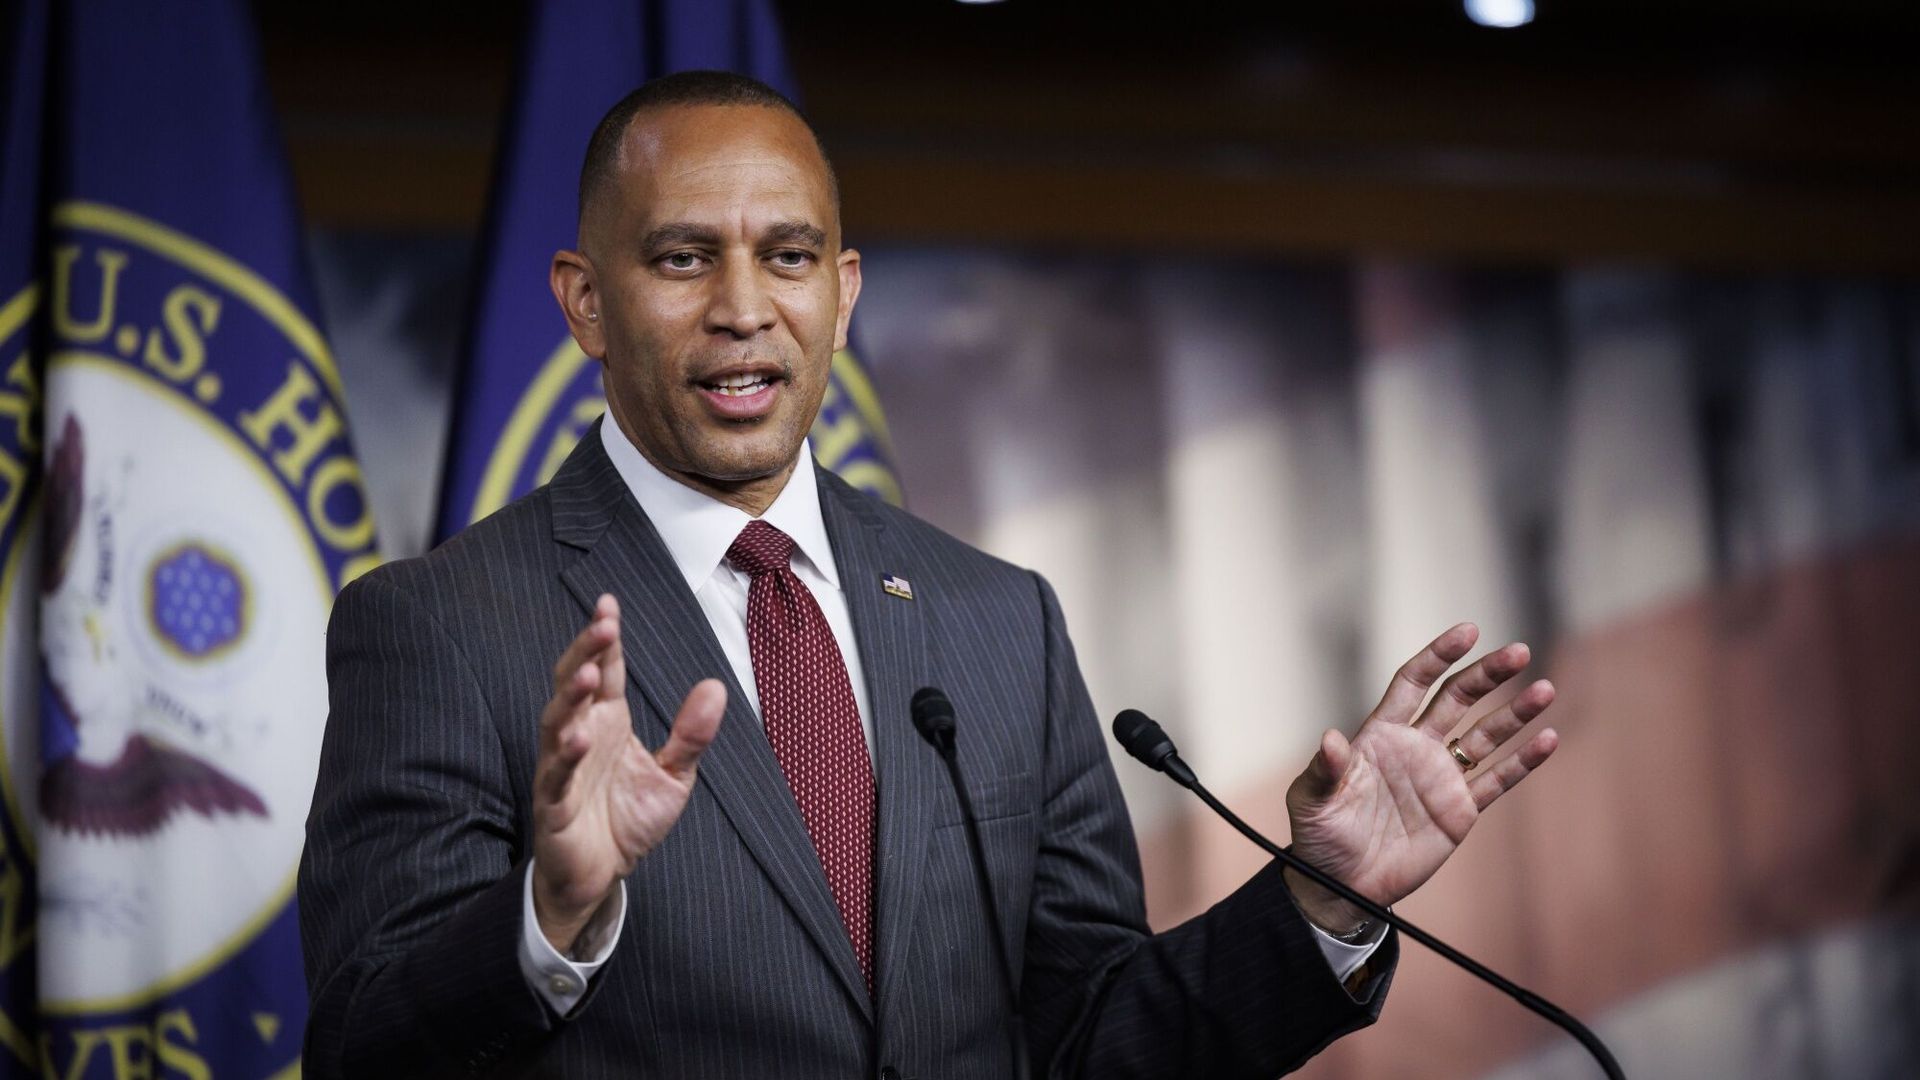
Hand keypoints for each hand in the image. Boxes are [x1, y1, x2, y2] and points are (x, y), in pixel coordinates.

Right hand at [532, 594, 724, 952]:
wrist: (602, 876)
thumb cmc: (628, 820)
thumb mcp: (673, 775)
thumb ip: (691, 734)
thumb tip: (716, 686)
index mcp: (607, 721)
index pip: (606, 669)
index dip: (604, 638)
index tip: (609, 605)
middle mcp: (581, 736)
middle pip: (575, 683)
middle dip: (586, 652)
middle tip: (602, 625)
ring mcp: (561, 768)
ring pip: (557, 722)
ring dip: (571, 696)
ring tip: (590, 673)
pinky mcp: (553, 804)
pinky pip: (556, 776)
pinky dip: (564, 758)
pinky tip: (578, 740)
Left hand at [1283, 623, 1558, 933]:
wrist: (1342, 886)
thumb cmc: (1319, 837)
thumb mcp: (1311, 801)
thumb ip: (1323, 769)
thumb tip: (1329, 739)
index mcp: (1380, 735)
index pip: (1414, 683)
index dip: (1439, 657)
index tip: (1468, 632)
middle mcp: (1416, 748)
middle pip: (1457, 700)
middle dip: (1487, 675)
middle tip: (1518, 652)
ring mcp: (1441, 777)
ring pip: (1485, 736)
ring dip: (1515, 714)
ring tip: (1544, 689)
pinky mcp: (1459, 810)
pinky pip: (1497, 781)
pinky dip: (1523, 762)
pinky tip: (1547, 739)